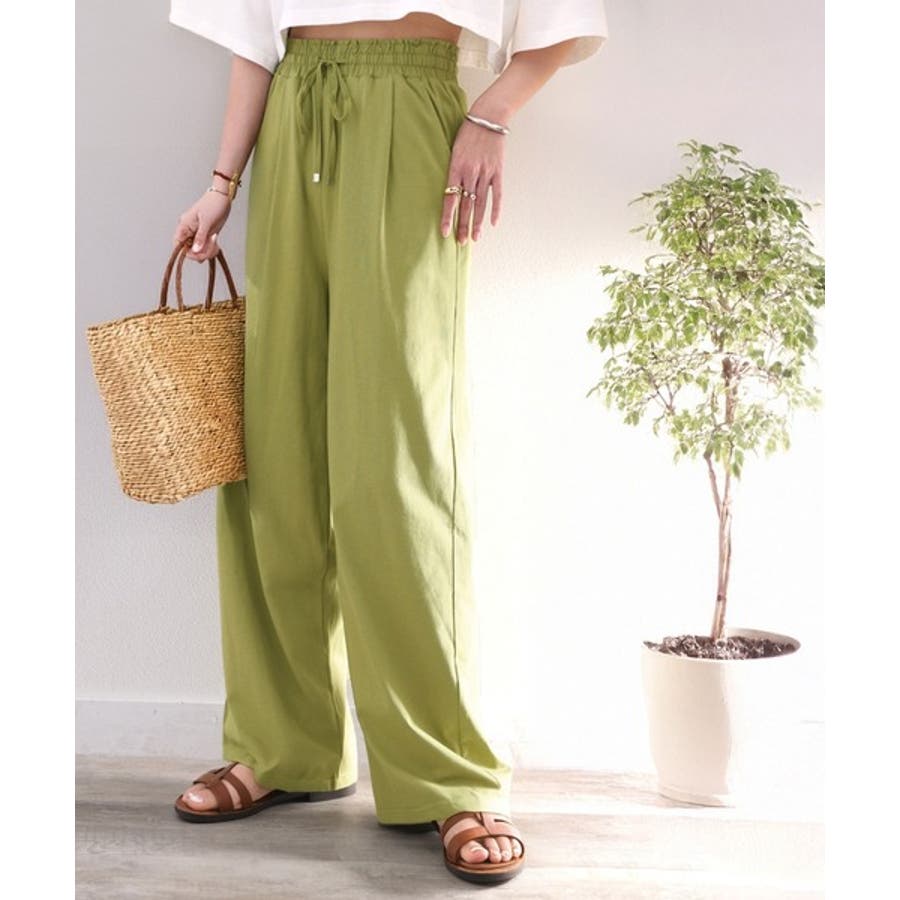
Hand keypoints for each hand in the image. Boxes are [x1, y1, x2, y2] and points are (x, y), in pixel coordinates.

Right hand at [173, 190, 232, 261]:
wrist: (222, 198)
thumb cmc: (212, 204)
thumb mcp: (206, 222)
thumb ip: (200, 237)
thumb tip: (195, 250)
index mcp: (184, 226)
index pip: (178, 244)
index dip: (186, 252)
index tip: (197, 254)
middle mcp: (189, 231)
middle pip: (189, 250)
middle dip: (201, 253)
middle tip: (211, 249)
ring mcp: (197, 234)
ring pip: (198, 251)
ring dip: (207, 251)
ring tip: (215, 244)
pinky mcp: (205, 235)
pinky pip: (205, 248)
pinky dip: (210, 249)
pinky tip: (216, 244)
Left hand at [441, 119, 504, 244]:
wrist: (488, 117)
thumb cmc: (467, 132)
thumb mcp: (453, 149)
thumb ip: (452, 171)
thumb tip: (450, 192)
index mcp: (456, 167)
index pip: (450, 198)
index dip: (448, 217)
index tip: (445, 232)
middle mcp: (470, 172)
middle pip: (465, 205)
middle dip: (463, 225)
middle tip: (461, 243)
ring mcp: (485, 173)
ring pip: (480, 203)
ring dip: (477, 222)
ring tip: (475, 238)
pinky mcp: (497, 171)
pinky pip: (497, 194)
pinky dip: (495, 209)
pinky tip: (493, 223)